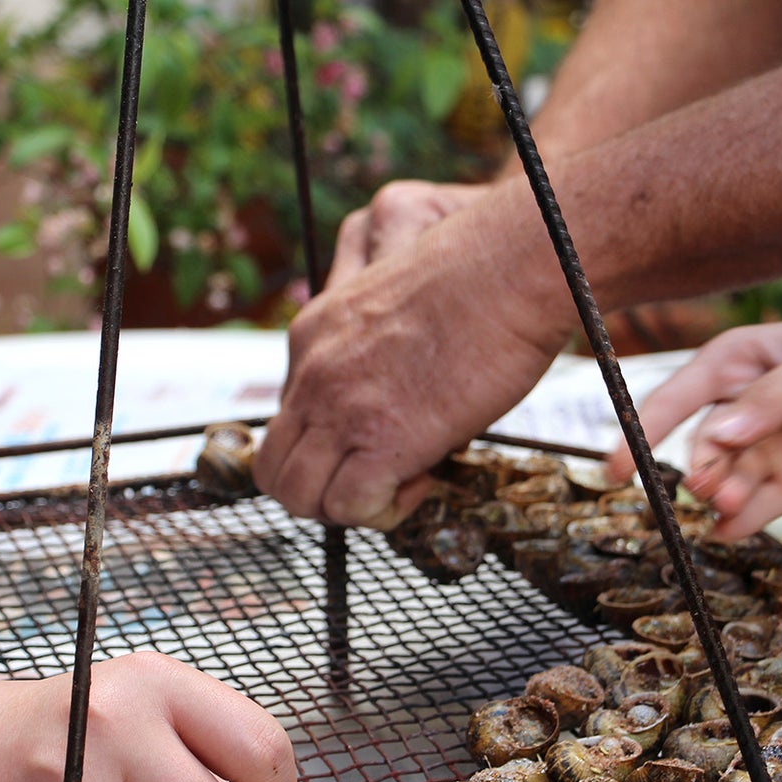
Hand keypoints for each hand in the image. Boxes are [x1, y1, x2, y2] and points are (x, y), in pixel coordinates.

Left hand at [256, 178, 573, 527]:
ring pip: (297, 497)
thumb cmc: (475, 280)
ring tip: (398, 484)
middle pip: (273, 469)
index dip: (325, 448)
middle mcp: (312, 375)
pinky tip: (421, 480)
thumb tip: (390, 396)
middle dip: (318, 491)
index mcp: (311, 338)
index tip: (370, 442)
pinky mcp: (380, 440)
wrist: (507, 270)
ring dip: (345, 508)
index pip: (286, 421)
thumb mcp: (393, 306)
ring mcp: (340, 410)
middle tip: (372, 482)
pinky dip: (382, 511)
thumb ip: (369, 350)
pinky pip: (350, 508)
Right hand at [605, 306, 781, 537]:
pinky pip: (752, 511)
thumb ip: (774, 397)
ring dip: (718, 496)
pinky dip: (737, 523)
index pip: (672, 401)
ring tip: (728, 502)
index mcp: (732, 365)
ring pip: (721, 483)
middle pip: (698, 449)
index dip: (638, 432)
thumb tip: (723, 436)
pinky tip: (731, 527)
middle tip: (710, 484)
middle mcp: (738, 413)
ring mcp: (763, 451)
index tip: (616, 468)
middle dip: (698, 468)